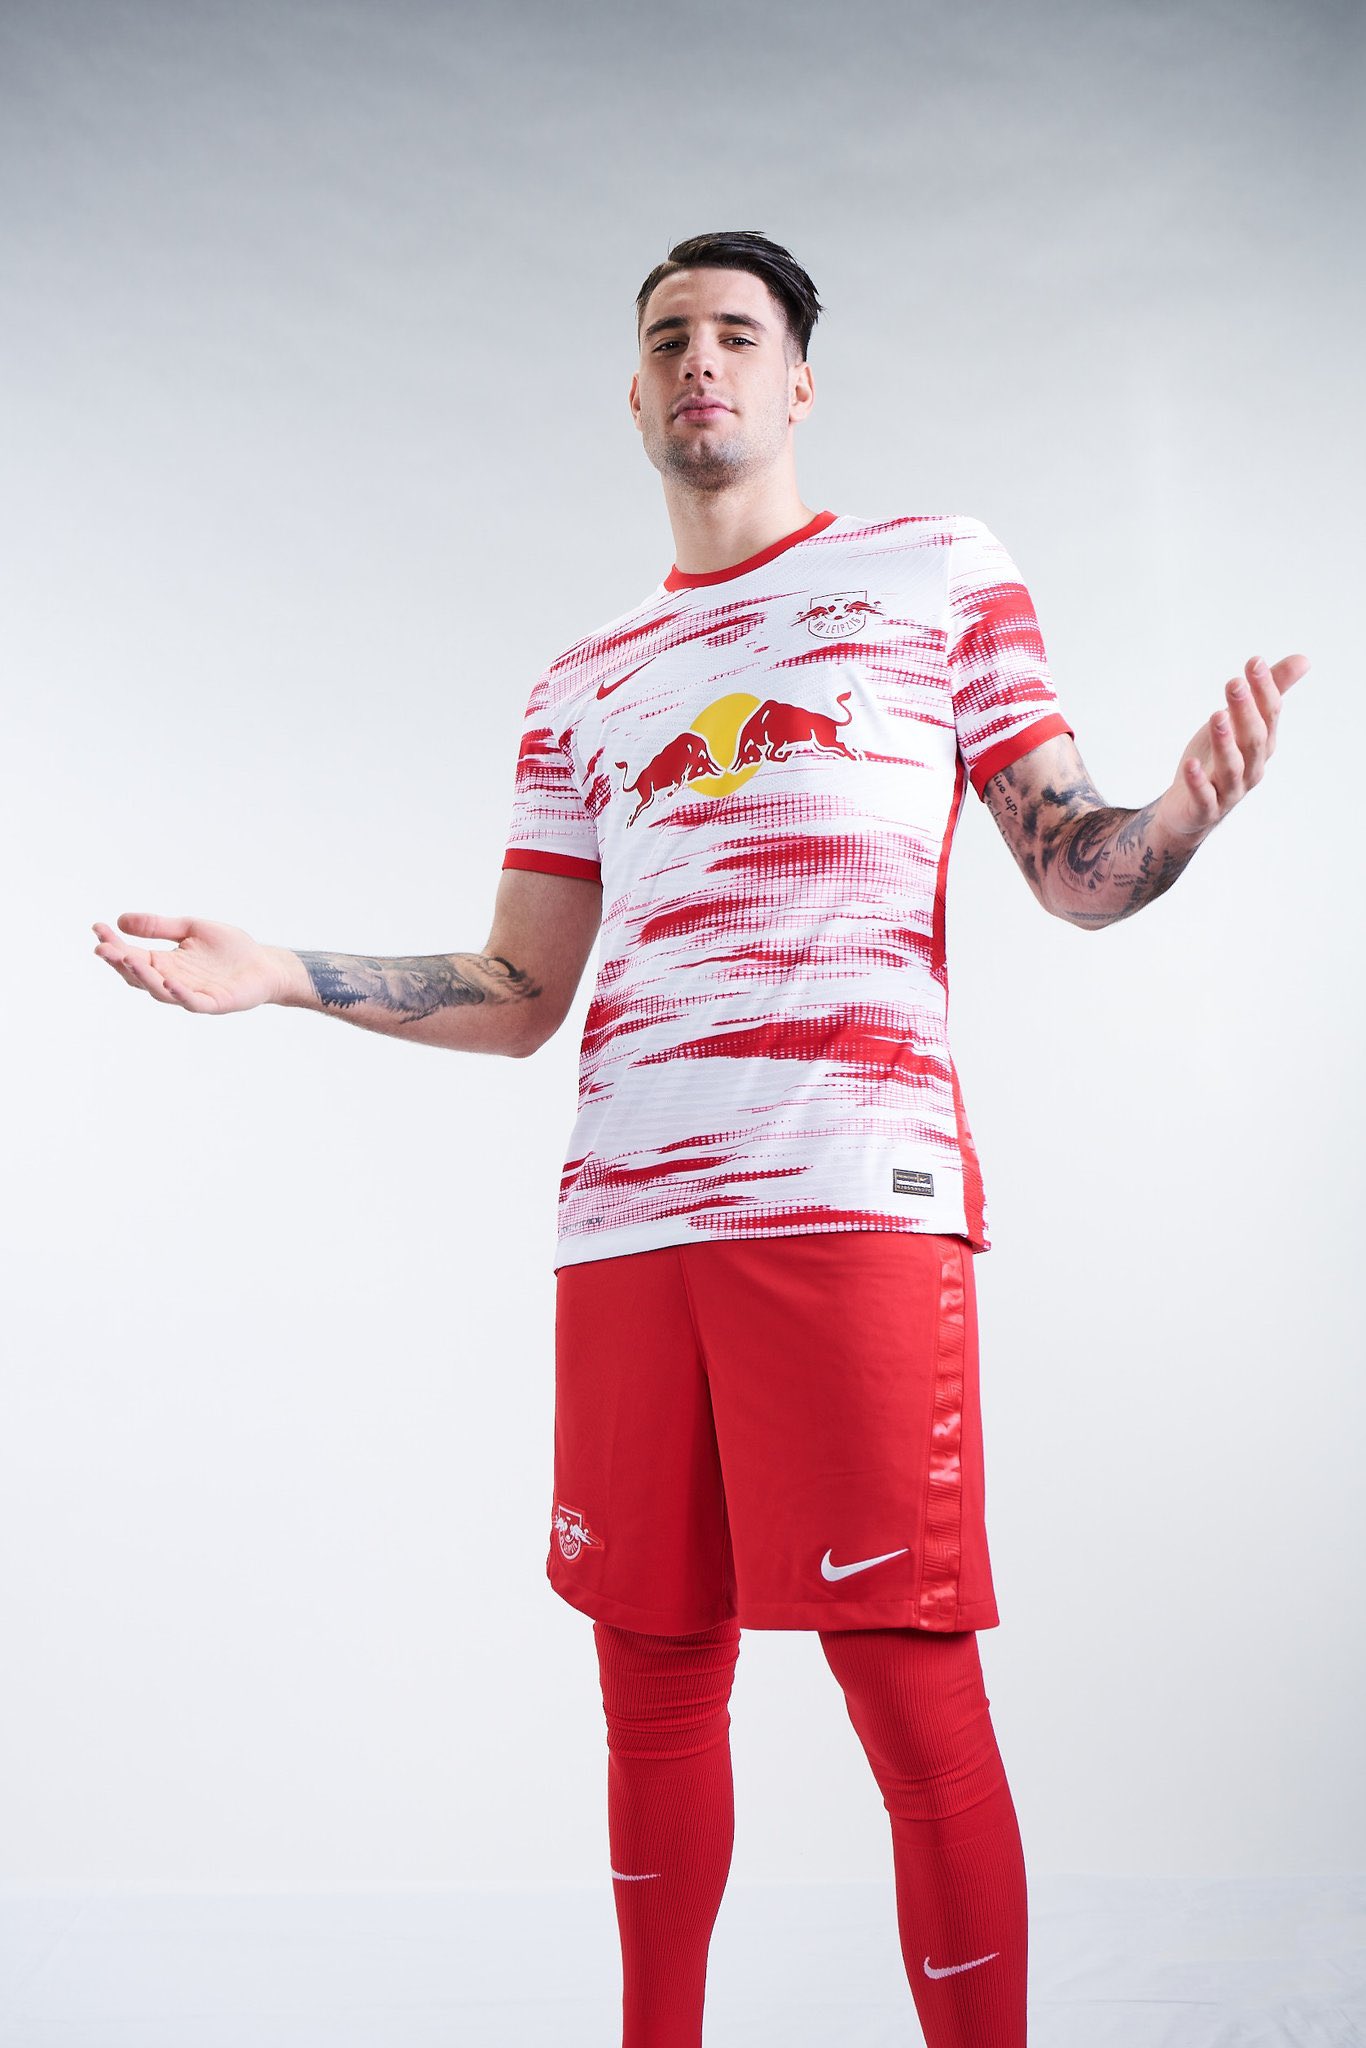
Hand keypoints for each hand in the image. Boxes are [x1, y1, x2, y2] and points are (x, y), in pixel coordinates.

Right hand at [92, 913, 299, 1013]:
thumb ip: (160, 926)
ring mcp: (191, 993)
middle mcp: (172, 980)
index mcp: (164, 962)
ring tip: (128, 960)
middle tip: (102, 948)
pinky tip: (169, 981)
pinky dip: (179, 994)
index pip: (131, 954)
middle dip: (119, 962)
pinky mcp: (213, 1002)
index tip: (97, 927)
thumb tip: (121, 919)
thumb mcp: (191, 929)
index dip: (113, 944)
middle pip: (138, 975)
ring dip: (143, 976)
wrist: (265, 964)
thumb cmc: (230, 949)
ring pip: (159, 990)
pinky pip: (192, 1001)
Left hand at [1156, 652, 1308, 841]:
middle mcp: (1252, 768)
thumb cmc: (1216, 760)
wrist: (1189, 809)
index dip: (1265, 689)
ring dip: (1226, 743)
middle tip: (1234, 683)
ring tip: (1217, 716)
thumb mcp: (1239, 723)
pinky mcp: (1205, 809)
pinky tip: (1191, 764)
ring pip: (1233, 768)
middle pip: (1253, 739)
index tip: (1255, 662)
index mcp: (1262, 745)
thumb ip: (1267, 693)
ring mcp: (1229, 791)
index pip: (1270, 715)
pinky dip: (1199, 782)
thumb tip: (1303, 660)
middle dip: (1246, 711)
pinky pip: (1205, 797)